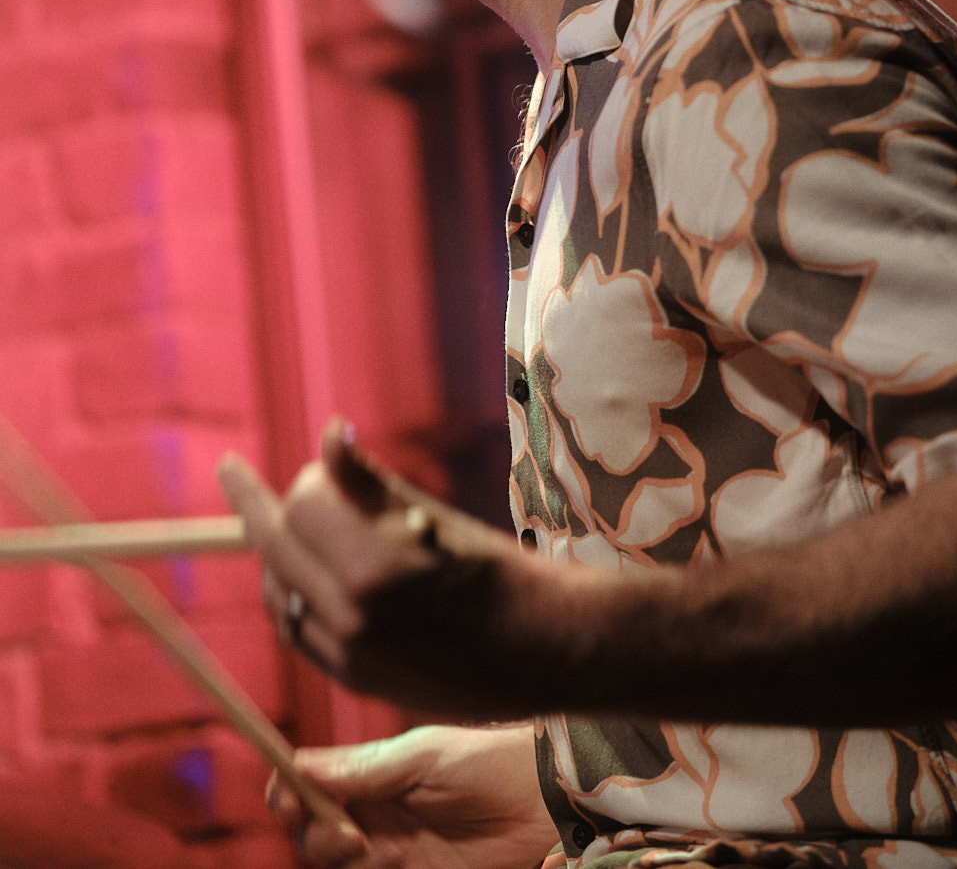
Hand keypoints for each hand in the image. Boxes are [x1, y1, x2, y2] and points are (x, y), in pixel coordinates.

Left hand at [216, 419, 575, 719]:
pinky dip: (293, 597)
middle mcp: (353, 625)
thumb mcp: (438, 518)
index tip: (324, 458)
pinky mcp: (359, 686)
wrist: (554, 652)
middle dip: (262, 508)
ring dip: (275, 556)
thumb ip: (371, 482)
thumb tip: (328, 435)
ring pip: (278, 598)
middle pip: (277, 552)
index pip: (303, 506)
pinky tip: (305, 572)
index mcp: (375, 574)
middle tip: (237, 477)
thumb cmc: (506, 573)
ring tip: (281, 523)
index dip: (311, 476)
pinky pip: (300, 636)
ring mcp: (352, 663)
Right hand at [266, 723, 554, 868]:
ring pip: (337, 865)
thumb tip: (303, 769)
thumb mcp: (423, 756)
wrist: (541, 802)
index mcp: (367, 774)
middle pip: (312, 831)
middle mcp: (370, 813)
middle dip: (317, 833)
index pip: (307, 782)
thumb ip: (366, 769)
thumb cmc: (485, 762)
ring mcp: (390, 851)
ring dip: (346, 860)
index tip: (288, 799)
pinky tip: (395, 864)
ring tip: (381, 849)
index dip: (288, 791)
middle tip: (350, 832)